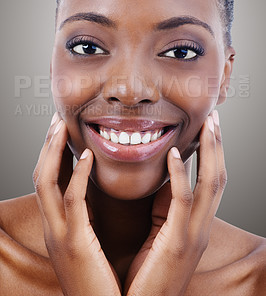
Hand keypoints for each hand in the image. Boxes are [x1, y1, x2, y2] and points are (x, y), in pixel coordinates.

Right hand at [33, 113, 120, 295]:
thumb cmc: (98, 280)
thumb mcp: (87, 243)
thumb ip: (88, 218)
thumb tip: (97, 191)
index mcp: (58, 226)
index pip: (47, 182)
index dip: (51, 154)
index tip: (61, 132)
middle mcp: (52, 227)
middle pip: (40, 176)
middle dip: (47, 146)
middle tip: (57, 121)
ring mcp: (59, 235)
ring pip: (46, 183)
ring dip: (53, 152)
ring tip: (62, 127)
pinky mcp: (75, 244)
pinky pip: (72, 203)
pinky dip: (76, 176)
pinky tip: (85, 157)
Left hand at [124, 111, 225, 295]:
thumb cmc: (148, 273)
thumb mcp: (161, 235)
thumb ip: (166, 207)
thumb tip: (166, 177)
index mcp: (197, 225)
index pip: (212, 181)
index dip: (213, 153)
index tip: (208, 128)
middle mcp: (202, 227)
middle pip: (219, 177)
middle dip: (218, 145)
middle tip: (214, 117)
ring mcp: (194, 235)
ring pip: (210, 184)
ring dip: (210, 151)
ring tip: (207, 124)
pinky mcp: (177, 243)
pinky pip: (184, 202)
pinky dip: (182, 174)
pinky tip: (177, 152)